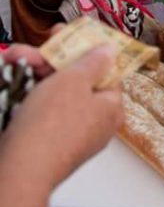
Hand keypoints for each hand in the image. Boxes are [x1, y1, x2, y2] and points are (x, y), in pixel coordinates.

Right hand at [5, 46, 122, 192]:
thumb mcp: (75, 80)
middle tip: (35, 48)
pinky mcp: (43, 143)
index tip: (69, 36)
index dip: (87, 51)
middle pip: (75, 81)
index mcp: (110, 108)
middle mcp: (93, 124)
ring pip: (52, 94)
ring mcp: (68, 135)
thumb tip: (110, 50)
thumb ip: (92, 61)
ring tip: (15, 57)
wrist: (19, 169)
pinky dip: (25, 94)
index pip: (106, 73)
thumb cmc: (52, 124)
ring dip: (33, 72)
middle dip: (50, 61)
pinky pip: (38, 111)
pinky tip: (9, 78)